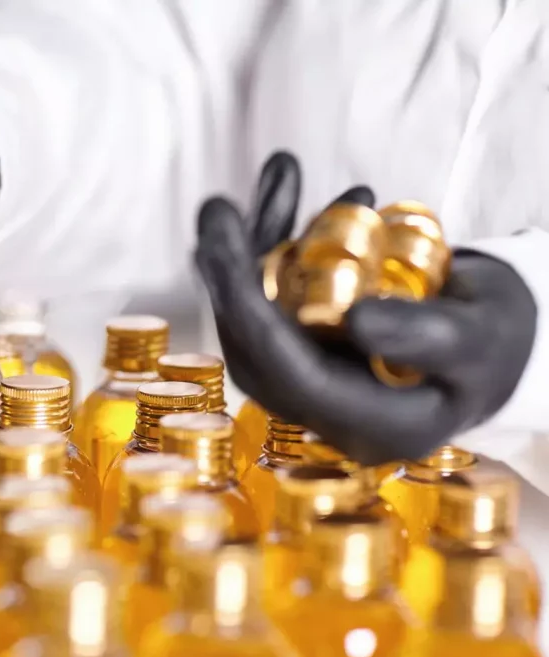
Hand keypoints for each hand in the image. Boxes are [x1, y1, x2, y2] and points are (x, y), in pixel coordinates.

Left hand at [195, 152, 536, 464]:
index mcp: (372, 425)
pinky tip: (284, 187)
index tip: (224, 253)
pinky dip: (275, 239)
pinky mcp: (301, 346)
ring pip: (260, 312)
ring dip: (254, 243)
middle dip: (231, 273)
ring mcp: (309, 379)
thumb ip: (426, 336)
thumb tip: (358, 320)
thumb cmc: (494, 344)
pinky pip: (273, 294)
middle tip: (218, 209)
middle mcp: (328, 411)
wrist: (492, 345)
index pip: (293, 376)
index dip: (251, 315)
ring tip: (274, 176)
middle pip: (258, 345)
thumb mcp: (480, 338)